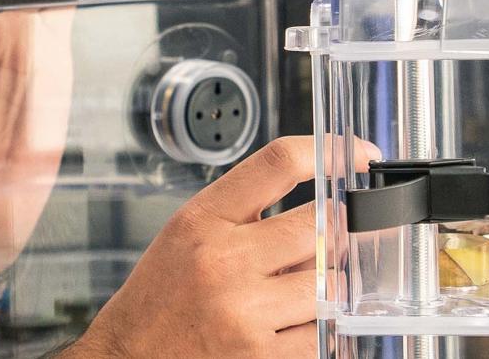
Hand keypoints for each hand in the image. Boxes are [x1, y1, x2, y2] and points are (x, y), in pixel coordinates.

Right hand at [64, 136, 379, 358]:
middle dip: (337, 231)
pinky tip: (297, 318)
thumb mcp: (187, 233)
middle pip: (320, 224)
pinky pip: (321, 332)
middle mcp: (225, 262)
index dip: (333, 150)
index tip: (358, 153)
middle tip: (333, 237)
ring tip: (306, 285)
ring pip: (330, 282)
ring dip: (330, 282)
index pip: (278, 164)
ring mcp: (246, 312)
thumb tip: (323, 208)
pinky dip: (319, 324)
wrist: (129, 357)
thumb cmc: (160, 297)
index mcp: (204, 221)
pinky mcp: (262, 356)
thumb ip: (247, 214)